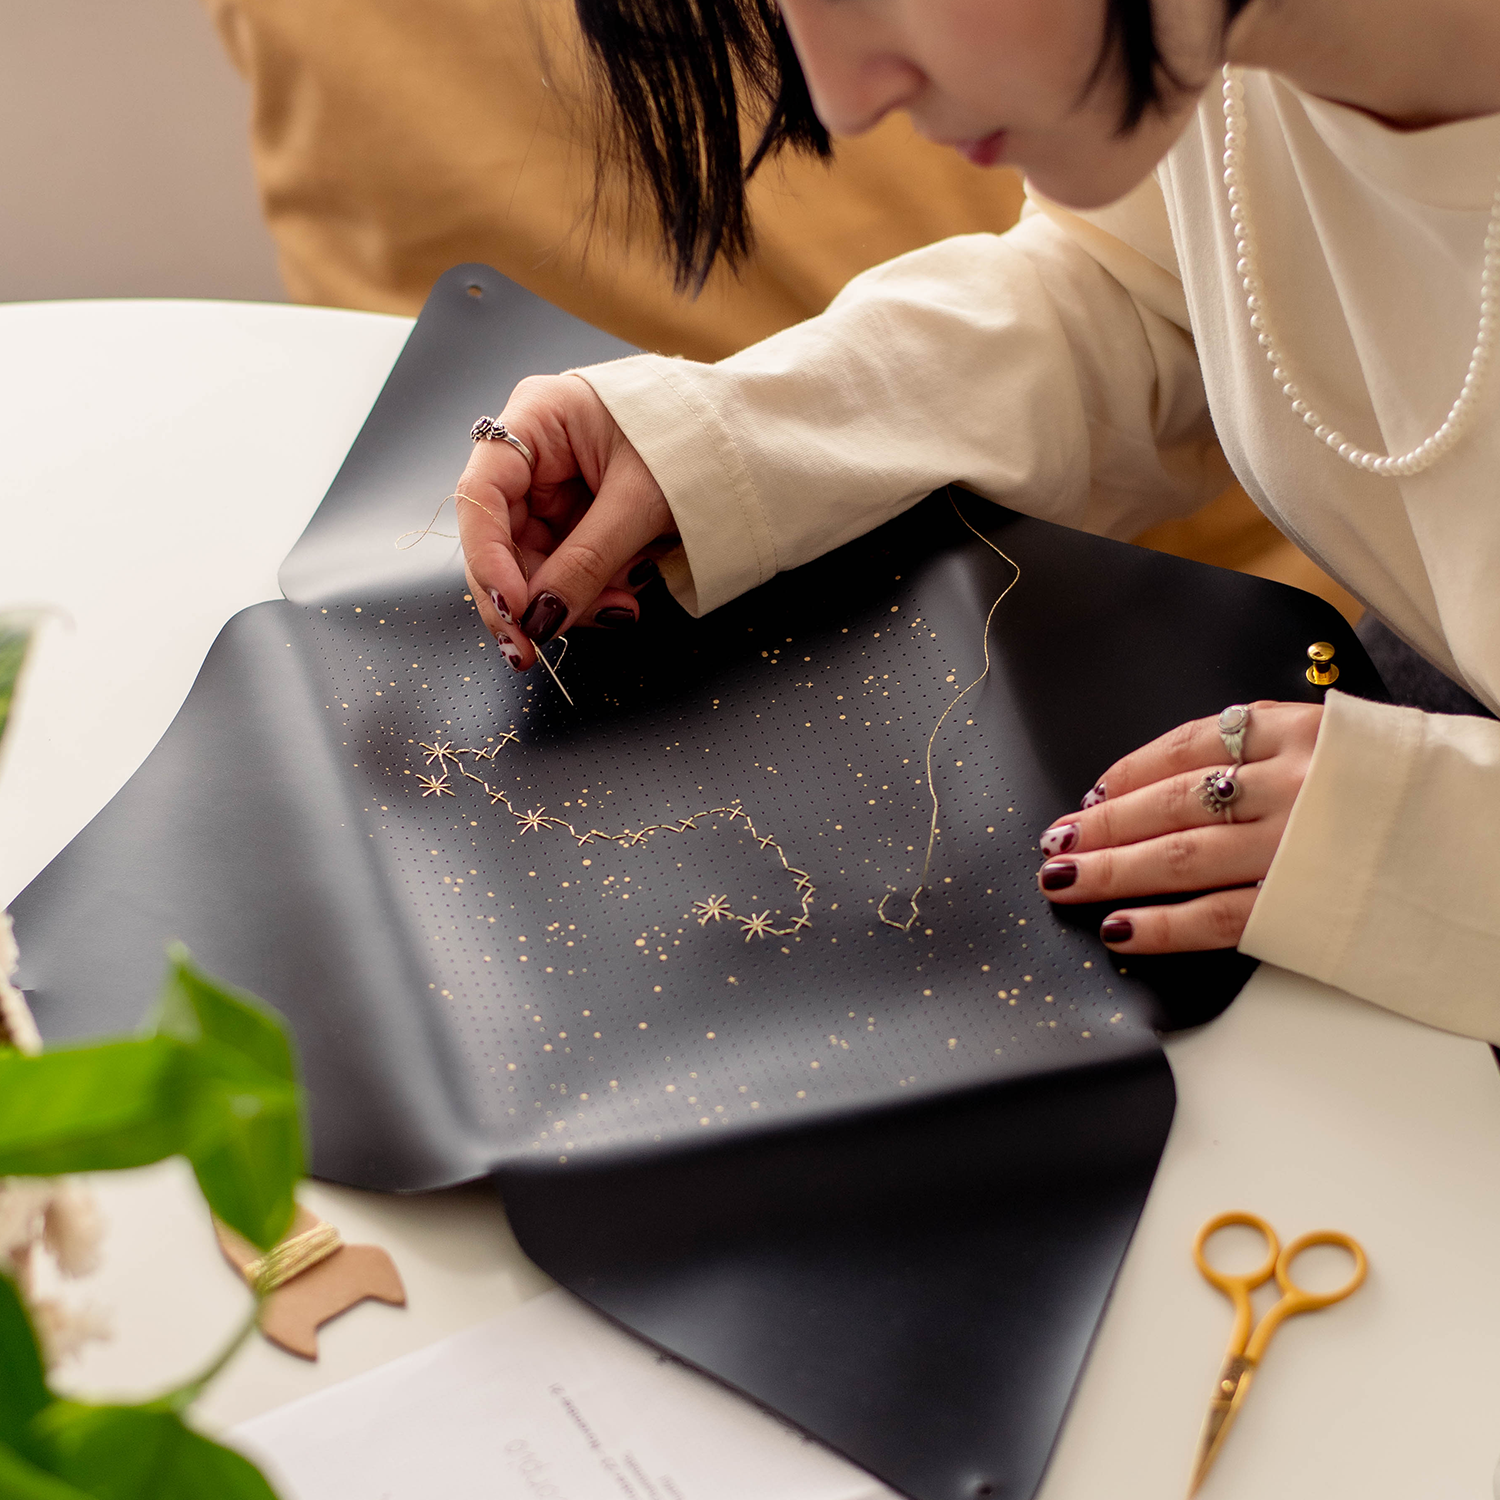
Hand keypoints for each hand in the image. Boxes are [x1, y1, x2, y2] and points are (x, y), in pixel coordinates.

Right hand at [456, 374, 675, 669]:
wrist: (748, 440)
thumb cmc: (699, 438)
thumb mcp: (641, 500)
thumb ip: (587, 562)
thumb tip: (541, 619)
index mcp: (538, 418)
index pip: (482, 494)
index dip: (487, 557)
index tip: (512, 609)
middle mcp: (535, 452)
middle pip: (502, 538)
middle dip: (533, 593)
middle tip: (547, 641)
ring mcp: (556, 488)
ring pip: (535, 563)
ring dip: (572, 598)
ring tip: (621, 604)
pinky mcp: (580, 518)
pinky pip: (569, 567)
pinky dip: (594, 590)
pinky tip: (626, 593)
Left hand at [1035, 702, 1322, 952]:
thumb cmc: (1416, 790)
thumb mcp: (1347, 742)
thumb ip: (1271, 749)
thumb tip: (1175, 782)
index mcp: (1296, 733)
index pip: (1186, 748)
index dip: (1128, 773)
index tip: (1091, 795)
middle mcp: (1291, 785)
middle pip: (1170, 803)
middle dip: (1103, 825)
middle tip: (1056, 841)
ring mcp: (1296, 848)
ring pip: (1181, 857)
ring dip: (1113, 871)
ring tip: (1063, 878)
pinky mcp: (1307, 909)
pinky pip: (1219, 918)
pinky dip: (1162, 926)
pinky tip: (1118, 928)